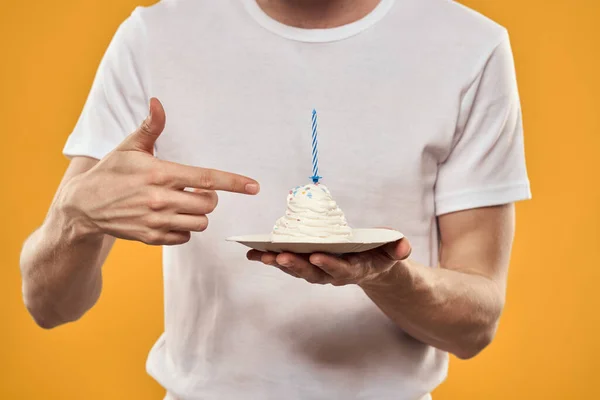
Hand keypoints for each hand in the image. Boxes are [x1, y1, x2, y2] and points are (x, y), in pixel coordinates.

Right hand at [57, 98, 259, 245]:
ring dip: (197, 214)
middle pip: (209, 204)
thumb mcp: (130, 147)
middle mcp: (160, 199)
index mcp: (160, 173)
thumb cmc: (111, 172)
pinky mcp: (151, 238)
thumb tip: (158, 102)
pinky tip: (169, 218)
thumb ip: (151, 127)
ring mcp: (156, 221)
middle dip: (208, 197)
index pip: (206, 178)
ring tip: (181, 204)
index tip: (254, 186)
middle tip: (193, 191)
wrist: (83, 205)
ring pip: (200, 223)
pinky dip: (183, 230)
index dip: (234, 182)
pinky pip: (185, 238)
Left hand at [247, 237, 411, 286]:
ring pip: (297, 270)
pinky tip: (253, 253)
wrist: (374, 267)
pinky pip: (288, 263)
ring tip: (260, 255)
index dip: (330, 264)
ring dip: (278, 263)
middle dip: (296, 265)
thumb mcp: (393, 251)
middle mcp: (334, 274)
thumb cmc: (381, 254)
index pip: (342, 269)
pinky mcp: (308, 266)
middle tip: (280, 256)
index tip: (317, 257)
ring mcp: (319, 272)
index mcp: (355, 268)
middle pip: (313, 273)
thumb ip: (397, 248)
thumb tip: (403, 246)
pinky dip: (270, 259)